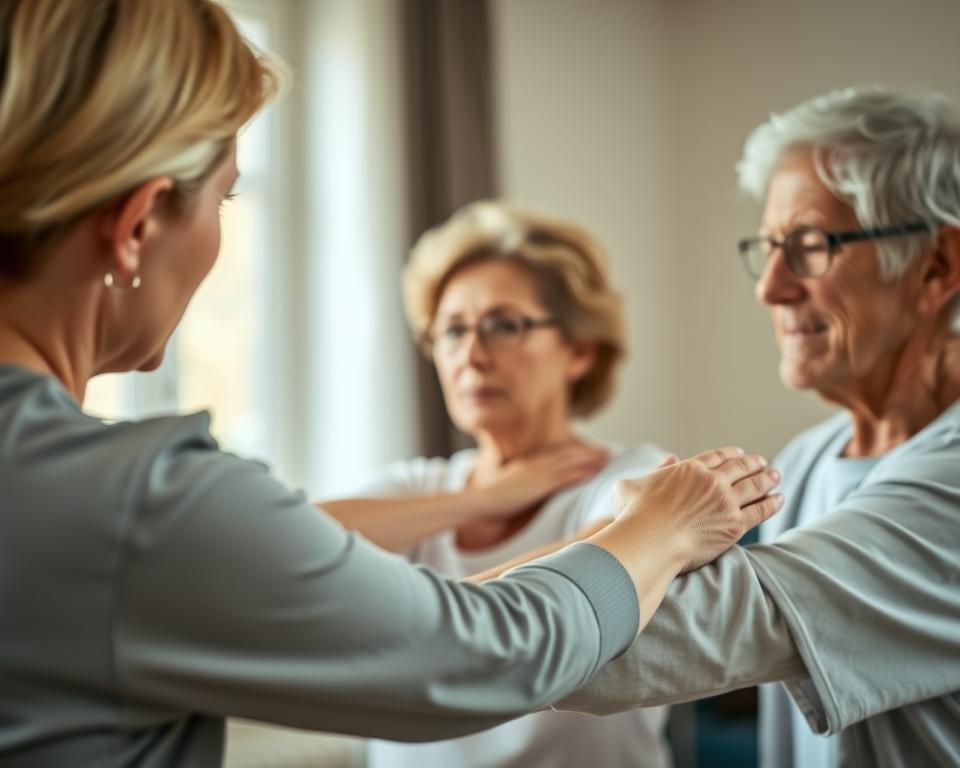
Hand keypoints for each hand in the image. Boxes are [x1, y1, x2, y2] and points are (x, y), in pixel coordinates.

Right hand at [468, 440, 608, 517]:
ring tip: (607, 458)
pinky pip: (565, 477)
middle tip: (606, 451)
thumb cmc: (492, 501)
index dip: (573, 451)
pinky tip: (593, 472)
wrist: (481, 502)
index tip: (588, 450)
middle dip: (587, 452)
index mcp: (528, 464)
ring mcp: (538, 473)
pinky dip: (580, 473)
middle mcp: (535, 465)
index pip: (555, 454)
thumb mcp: (510, 487)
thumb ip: (524, 486)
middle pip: (567, 455)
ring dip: (589, 460)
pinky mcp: (540, 484)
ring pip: (570, 462)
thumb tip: (533, 490)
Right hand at [593, 446, 781, 575]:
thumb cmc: (634, 515)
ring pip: (754, 486)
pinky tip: (780, 499)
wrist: (649, 541)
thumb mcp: (630, 485)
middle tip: (763, 462)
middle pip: (739, 467)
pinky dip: (772, 503)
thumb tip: (668, 459)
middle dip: (753, 463)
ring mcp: (726, 502)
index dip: (730, 454)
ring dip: (768, 479)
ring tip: (776, 476)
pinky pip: (760, 510)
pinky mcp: (735, 525)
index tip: (739, 454)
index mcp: (688, 468)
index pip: (716, 457)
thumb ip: (650, 471)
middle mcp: (711, 481)